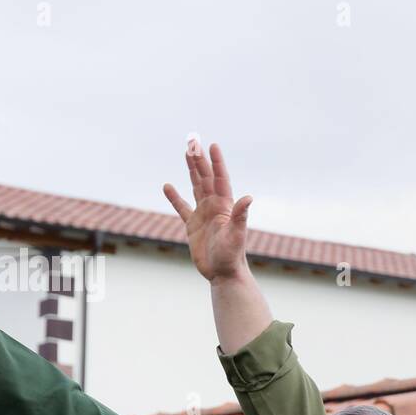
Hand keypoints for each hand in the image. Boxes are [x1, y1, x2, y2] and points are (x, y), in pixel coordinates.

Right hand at [163, 141, 252, 282]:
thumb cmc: (232, 256)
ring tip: (186, 153)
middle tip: (192, 140)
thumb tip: (248, 197)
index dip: (216, 162)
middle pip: (205, 178)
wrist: (223, 274)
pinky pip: (182, 207)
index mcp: (225, 206)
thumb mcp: (236, 235)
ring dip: (191, 170)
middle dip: (199, 160)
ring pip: (196, 187)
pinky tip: (167, 186)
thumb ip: (240, 216)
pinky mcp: (193, 225)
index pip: (220, 179)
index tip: (212, 145)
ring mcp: (203, 214)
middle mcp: (214, 207)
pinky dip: (175, 197)